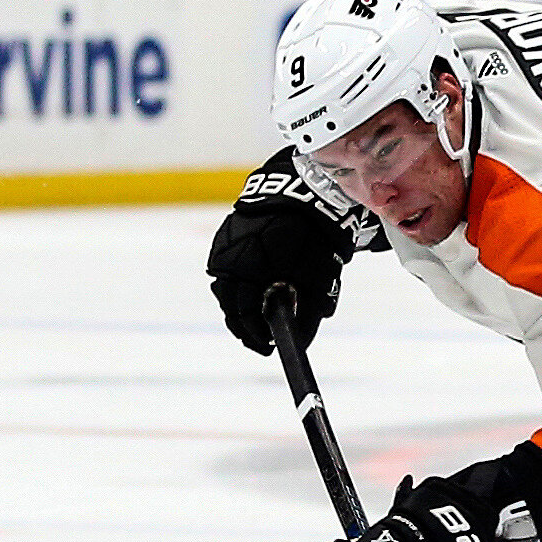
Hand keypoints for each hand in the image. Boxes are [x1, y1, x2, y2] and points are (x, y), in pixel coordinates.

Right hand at [208, 152, 371, 354]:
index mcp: (248, 273)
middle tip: (263, 338)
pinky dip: (240, 285)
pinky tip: (256, 290)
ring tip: (259, 317)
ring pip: (227, 289)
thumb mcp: (318, 279)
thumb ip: (308, 312)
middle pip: (231, 306)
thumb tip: (302, 341)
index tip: (268, 347)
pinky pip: (228, 271)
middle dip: (247, 325)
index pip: (244, 317)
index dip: (256, 336)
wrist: (303, 193)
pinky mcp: (225, 238)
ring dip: (241, 306)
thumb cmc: (314, 237)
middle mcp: (229, 262)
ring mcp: (224, 249)